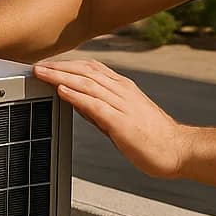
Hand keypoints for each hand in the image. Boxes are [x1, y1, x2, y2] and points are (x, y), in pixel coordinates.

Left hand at [32, 59, 190, 179]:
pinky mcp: (122, 122)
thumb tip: (77, 101)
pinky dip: (76, 96)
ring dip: (61, 76)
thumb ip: (101, 109)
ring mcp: (123, 105)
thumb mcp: (124, 117)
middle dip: (59, 67)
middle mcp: (123, 91)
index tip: (49, 66)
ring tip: (42, 74)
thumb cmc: (154, 137)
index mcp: (124, 89)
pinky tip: (61, 91)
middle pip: (86, 72)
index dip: (68, 65)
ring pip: (87, 84)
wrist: (178, 150)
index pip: (92, 69)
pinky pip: (95, 105)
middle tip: (37, 67)